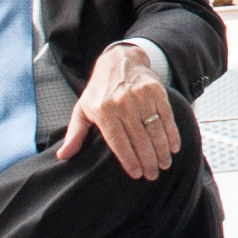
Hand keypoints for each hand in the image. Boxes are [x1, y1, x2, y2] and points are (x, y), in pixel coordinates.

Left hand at [57, 44, 182, 179]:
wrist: (119, 61)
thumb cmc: (99, 90)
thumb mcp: (82, 109)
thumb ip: (75, 134)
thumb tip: (63, 156)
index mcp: (103, 111)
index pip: (118, 141)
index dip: (129, 160)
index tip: (136, 174)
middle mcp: (122, 103)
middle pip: (139, 138)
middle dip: (148, 160)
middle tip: (153, 175)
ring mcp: (141, 96)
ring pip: (154, 129)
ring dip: (162, 150)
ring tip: (164, 165)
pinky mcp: (156, 91)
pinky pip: (166, 116)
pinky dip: (172, 133)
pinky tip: (174, 147)